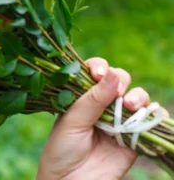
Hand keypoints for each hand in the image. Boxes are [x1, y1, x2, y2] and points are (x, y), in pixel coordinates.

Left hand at [37, 58, 152, 179]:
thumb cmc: (62, 149)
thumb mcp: (72, 121)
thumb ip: (92, 99)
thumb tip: (113, 74)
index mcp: (81, 96)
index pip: (94, 72)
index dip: (99, 67)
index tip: (98, 73)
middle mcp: (101, 105)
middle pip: (119, 80)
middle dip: (121, 80)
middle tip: (117, 92)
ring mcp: (118, 120)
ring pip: (137, 98)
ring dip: (138, 96)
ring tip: (130, 105)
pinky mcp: (133, 138)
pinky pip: (150, 122)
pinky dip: (156, 114)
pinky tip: (151, 113)